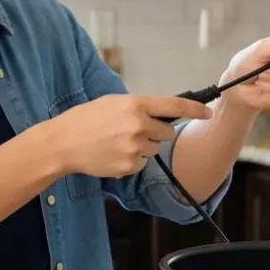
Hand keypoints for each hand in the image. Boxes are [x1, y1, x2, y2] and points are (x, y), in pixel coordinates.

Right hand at [46, 94, 213, 177]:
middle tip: (132, 130)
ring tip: (117, 142)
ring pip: (154, 149)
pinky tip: (113, 154)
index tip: (207, 111)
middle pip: (166, 132)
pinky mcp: (129, 166)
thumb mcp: (112, 103)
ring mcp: (134, 147)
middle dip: (155, 132)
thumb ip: (137, 106)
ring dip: (142, 146)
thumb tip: (159, 113)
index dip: (195, 109)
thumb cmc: (85, 119)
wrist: (62, 143)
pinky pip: (142, 164)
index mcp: (135, 105)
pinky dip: (131, 160)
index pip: (174, 105)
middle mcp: (138, 125)